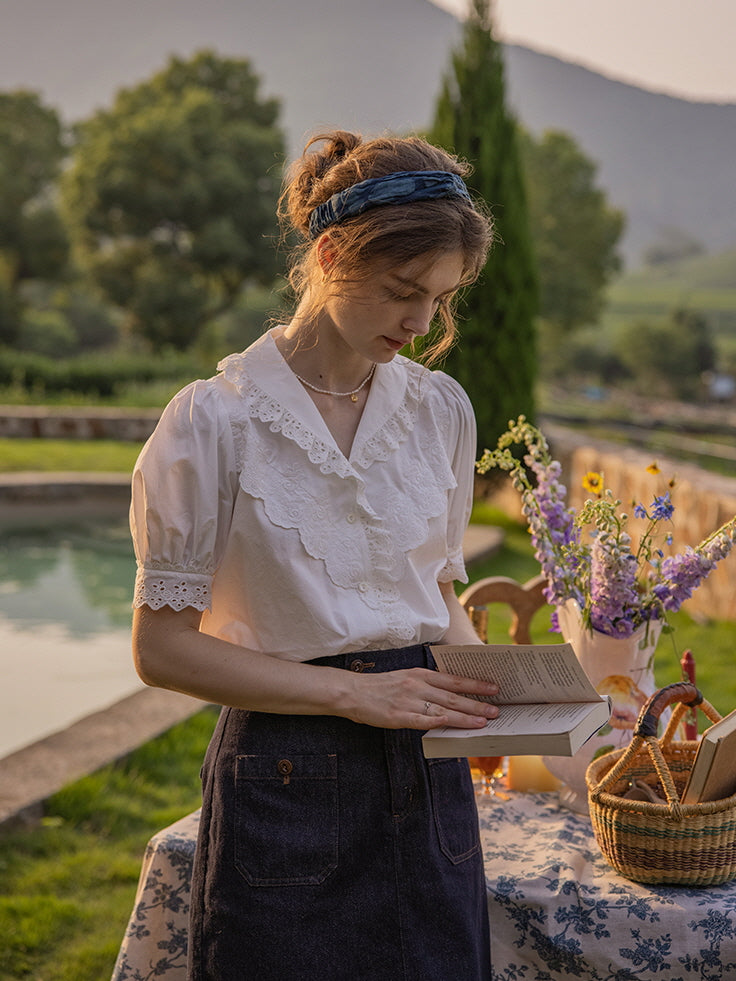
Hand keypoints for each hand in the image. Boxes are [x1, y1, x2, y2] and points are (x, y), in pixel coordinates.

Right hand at [343, 667, 499, 730]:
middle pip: (454, 696)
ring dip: (466, 717)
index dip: (475, 684)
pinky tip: (455, 728)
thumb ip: (426, 684)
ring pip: (444, 709)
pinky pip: (424, 721)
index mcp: (420, 674)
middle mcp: (418, 685)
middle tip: (496, 710)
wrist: (352, 692)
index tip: (493, 688)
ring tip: (484, 722)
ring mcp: (409, 701)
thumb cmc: (379, 686)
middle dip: (477, 703)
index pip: (454, 679)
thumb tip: (450, 694)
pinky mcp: (400, 716)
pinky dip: (441, 724)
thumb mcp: (406, 677)